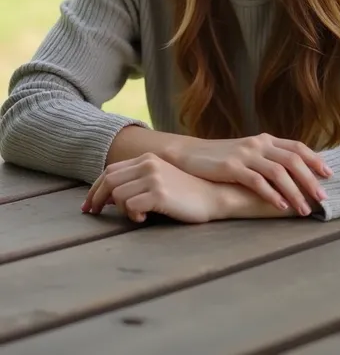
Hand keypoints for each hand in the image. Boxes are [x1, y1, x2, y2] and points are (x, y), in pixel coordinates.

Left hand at [81, 154, 226, 223]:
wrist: (214, 197)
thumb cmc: (186, 194)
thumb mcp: (160, 180)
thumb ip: (137, 182)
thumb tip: (108, 198)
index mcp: (147, 158)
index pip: (110, 170)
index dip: (95, 188)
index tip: (89, 205)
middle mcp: (148, 164)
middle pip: (109, 180)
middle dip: (96, 199)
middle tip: (92, 214)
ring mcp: (154, 177)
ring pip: (118, 194)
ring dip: (121, 210)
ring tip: (135, 216)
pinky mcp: (159, 193)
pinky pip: (131, 206)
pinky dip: (132, 216)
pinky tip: (143, 219)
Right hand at [166, 133, 330, 216]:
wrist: (189, 155)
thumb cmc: (222, 158)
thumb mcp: (248, 153)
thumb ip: (268, 158)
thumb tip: (295, 174)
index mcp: (265, 139)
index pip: (296, 147)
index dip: (315, 160)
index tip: (329, 175)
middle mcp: (258, 144)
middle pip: (292, 160)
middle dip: (310, 179)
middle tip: (323, 197)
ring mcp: (245, 154)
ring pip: (278, 172)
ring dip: (294, 191)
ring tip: (304, 209)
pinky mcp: (231, 167)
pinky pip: (257, 181)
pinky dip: (271, 194)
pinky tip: (281, 206)